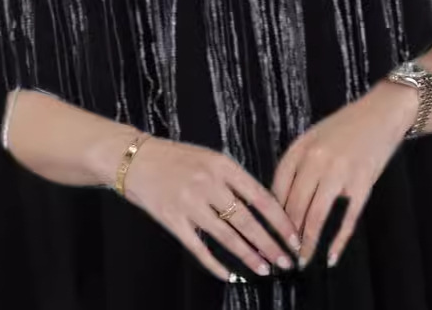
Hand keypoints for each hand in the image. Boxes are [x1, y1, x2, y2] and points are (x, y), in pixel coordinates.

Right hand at [124, 137, 301, 282]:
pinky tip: (229, 274)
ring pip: (227, 236)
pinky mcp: (173, 220)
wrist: (137, 159)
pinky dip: (216, 264)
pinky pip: (199, 247)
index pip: (260, 197)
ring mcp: (189, 203)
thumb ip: (234, 180)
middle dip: (270, 243)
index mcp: (222, 165)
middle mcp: (208, 183)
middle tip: (286, 260)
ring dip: (248, 255)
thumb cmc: (177, 158)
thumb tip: (263, 208)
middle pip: (247, 220)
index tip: (294, 236)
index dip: (280, 220)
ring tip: (265, 268)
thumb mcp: (210, 158)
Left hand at [272, 81, 415, 268]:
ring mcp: (341, 173)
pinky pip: (348, 218)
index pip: (278, 187)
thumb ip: (298, 164)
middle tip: (283, 255)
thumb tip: (283, 201)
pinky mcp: (363, 184)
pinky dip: (338, 241)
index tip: (270, 232)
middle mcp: (317, 160)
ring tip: (302, 261)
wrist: (381, 113)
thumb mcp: (313, 137)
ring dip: (308, 242)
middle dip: (287, 234)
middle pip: (295, 205)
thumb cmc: (344, 126)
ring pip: (317, 215)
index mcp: (301, 147)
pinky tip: (331, 257)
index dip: (273, 214)